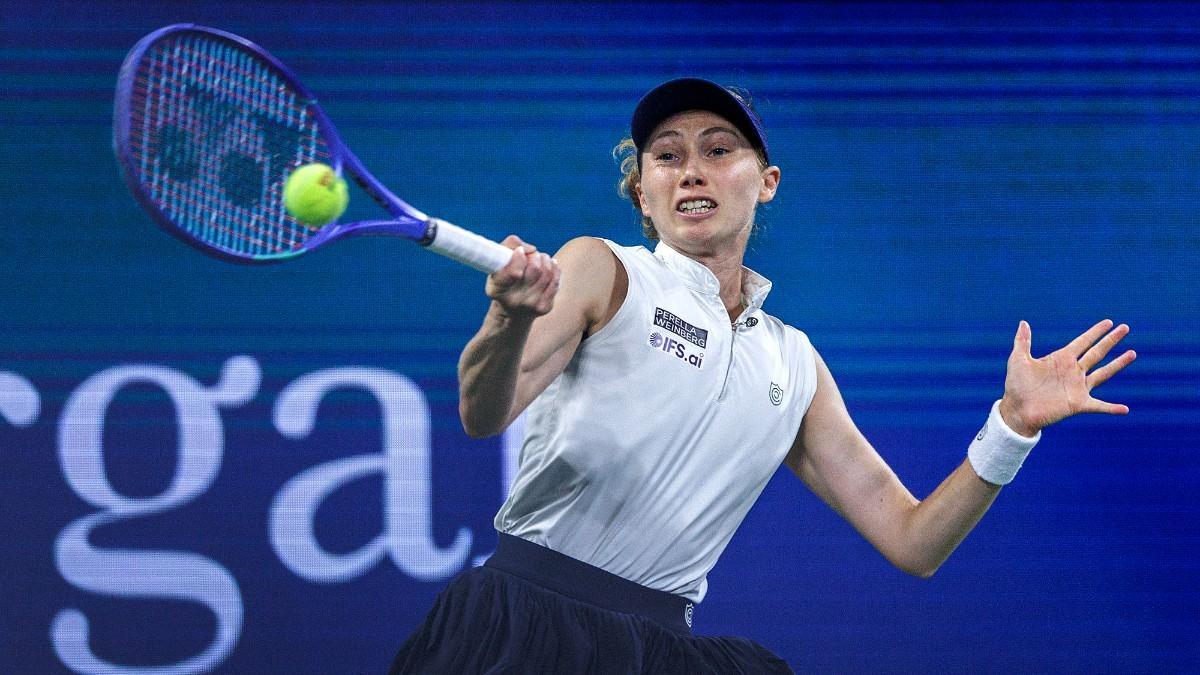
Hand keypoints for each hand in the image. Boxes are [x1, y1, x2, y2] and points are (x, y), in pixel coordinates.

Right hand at [485, 235, 560, 319]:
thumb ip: (508, 246)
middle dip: (535, 256)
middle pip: (534, 269)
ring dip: (545, 260)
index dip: (519, 258)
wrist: (512, 311)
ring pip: (547, 273)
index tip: (520, 251)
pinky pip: (555, 281)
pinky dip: (554, 268)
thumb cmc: (504, 279)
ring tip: (539, 258)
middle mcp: (514, 300)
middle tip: (531, 254)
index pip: (514, 273)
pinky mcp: (544, 307)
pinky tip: (549, 266)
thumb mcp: (497, 263)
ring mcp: (531, 305)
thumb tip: (532, 249)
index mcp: (498, 289)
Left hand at [998, 320, 1135, 436]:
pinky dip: (1111, 408)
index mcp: (1061, 359)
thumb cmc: (1017, 385)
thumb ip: (1023, 342)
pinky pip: (1099, 406)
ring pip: (1103, 373)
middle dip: (1111, 340)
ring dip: (1118, 364)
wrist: (1017, 410)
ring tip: (1132, 353)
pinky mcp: (1078, 404)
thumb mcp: (1018, 360)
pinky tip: (1125, 409)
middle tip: (1125, 328)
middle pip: (1097, 352)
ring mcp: (1077, 387)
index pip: (1083, 342)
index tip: (1109, 322)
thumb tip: (1023, 322)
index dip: (1095, 332)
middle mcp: (1073, 371)